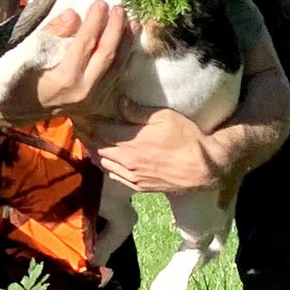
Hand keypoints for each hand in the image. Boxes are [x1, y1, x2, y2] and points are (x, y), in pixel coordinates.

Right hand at [0, 1, 128, 124]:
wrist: (19, 109)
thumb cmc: (20, 79)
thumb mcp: (28, 53)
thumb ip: (52, 34)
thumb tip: (73, 15)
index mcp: (64, 79)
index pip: (86, 43)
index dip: (95, 21)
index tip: (100, 2)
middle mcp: (83, 91)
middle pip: (107, 55)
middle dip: (116, 28)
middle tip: (119, 8)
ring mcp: (93, 100)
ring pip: (117, 66)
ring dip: (125, 41)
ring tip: (129, 20)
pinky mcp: (97, 103)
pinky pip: (116, 76)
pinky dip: (124, 57)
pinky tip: (128, 42)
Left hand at [87, 101, 224, 192]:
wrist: (204, 168)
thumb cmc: (187, 138)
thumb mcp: (164, 117)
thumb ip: (137, 111)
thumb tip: (118, 102)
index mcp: (131, 141)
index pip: (100, 131)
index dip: (91, 123)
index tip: (86, 116)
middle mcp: (127, 160)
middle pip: (97, 148)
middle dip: (90, 137)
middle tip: (85, 128)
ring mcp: (131, 176)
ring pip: (103, 164)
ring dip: (96, 153)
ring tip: (93, 142)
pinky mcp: (138, 187)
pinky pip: (114, 177)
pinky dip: (107, 167)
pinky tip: (108, 160)